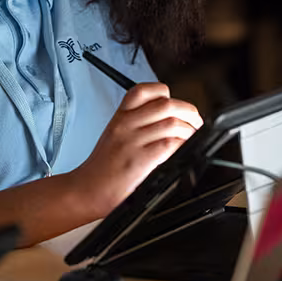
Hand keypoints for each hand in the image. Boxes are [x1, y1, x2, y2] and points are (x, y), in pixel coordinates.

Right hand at [70, 82, 202, 217]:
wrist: (86, 190)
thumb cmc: (102, 166)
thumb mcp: (115, 134)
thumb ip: (137, 123)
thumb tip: (169, 118)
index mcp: (119, 116)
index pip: (144, 90)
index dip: (165, 93)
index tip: (175, 103)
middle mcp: (125, 125)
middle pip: (166, 105)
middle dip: (188, 112)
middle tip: (195, 121)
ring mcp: (132, 142)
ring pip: (171, 124)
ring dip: (189, 130)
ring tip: (191, 137)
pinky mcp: (139, 160)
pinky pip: (169, 144)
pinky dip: (182, 145)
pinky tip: (183, 150)